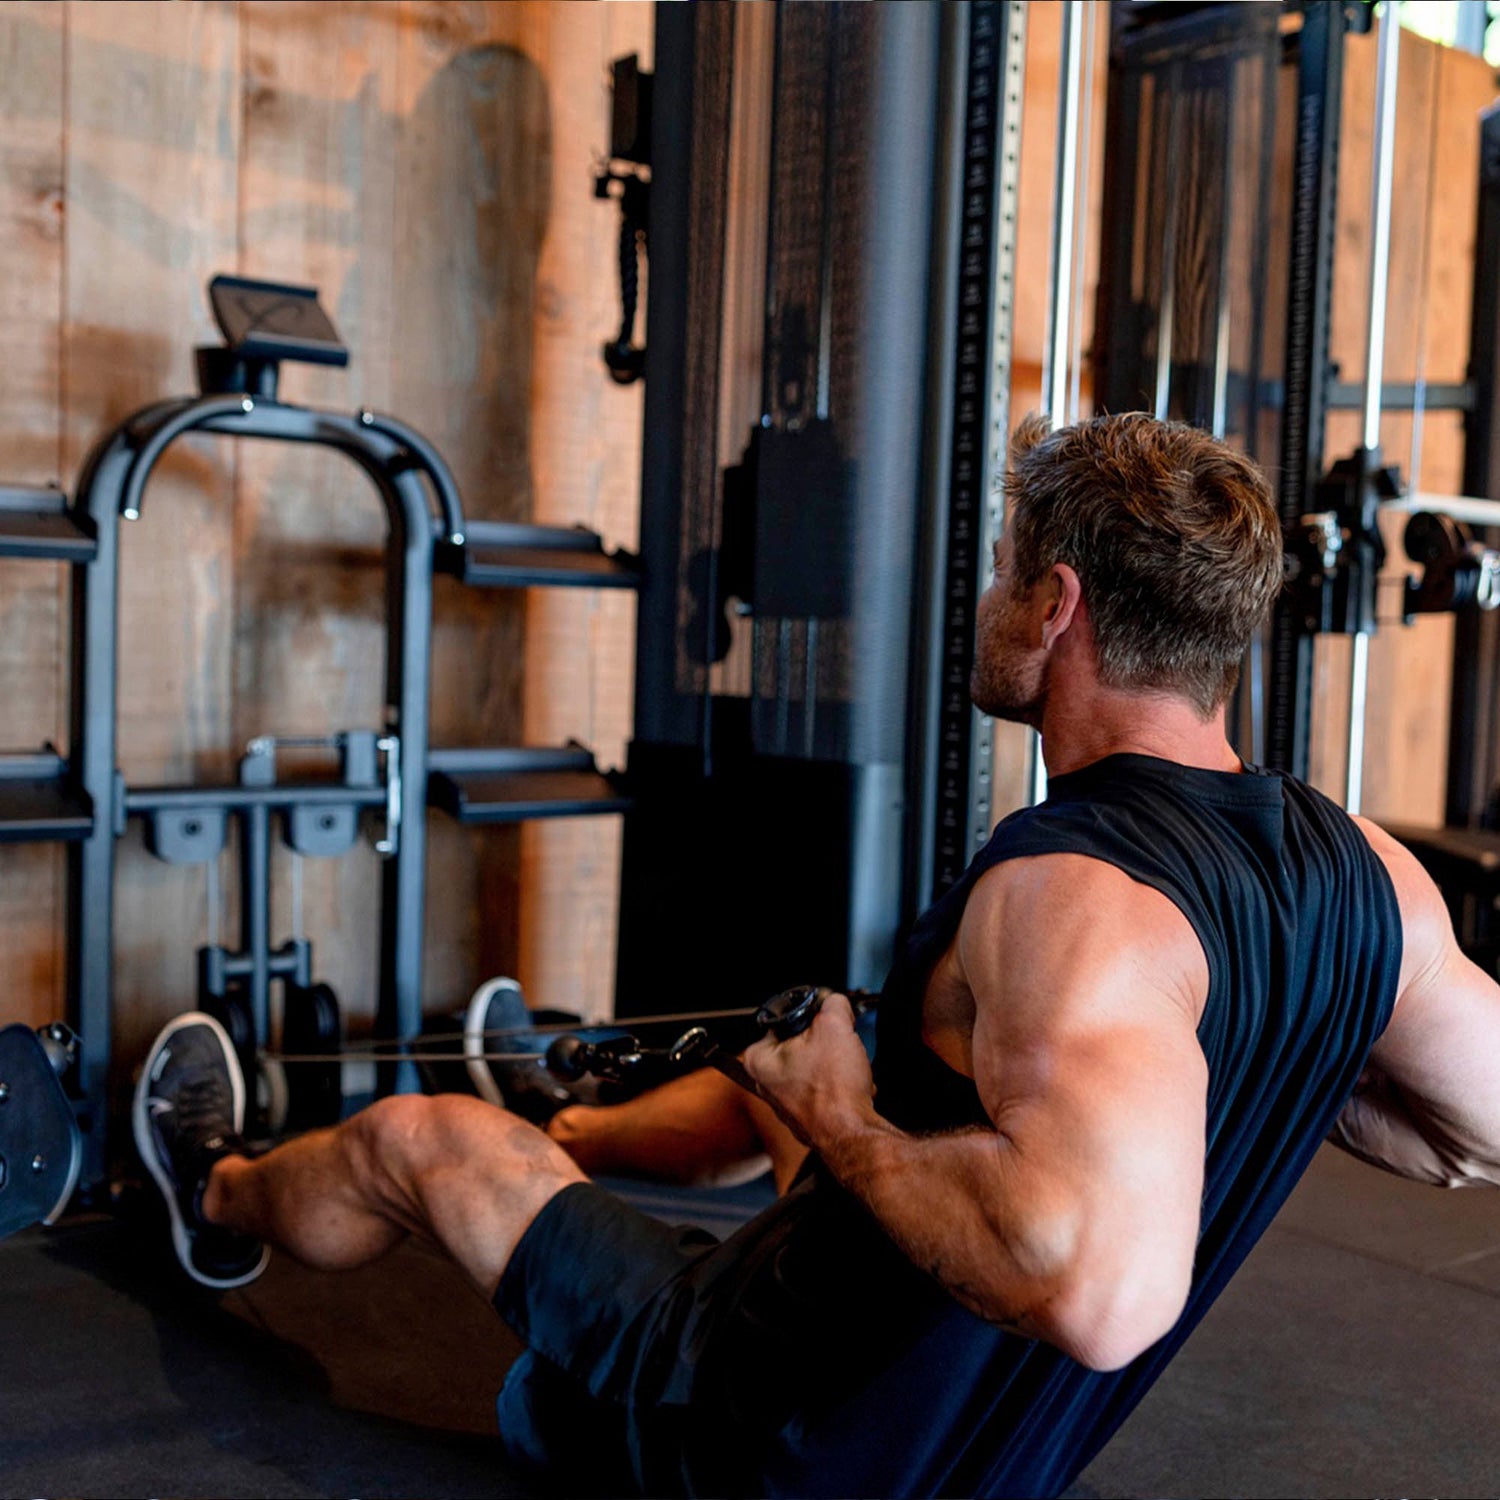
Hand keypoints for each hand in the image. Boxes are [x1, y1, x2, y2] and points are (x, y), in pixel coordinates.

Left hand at [742, 992, 877, 1150]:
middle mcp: (766, 1083)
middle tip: (837, 1050)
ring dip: (837, 1063)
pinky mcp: (808, 1115)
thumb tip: (834, 1002)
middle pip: (803, 1042)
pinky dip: (841, 1085)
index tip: (826, 1024)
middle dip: (827, 1043)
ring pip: (818, 1064)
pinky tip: (848, 1089)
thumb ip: (832, 1003)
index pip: (786, 1019)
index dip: (813, 1017)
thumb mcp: (834, 1025)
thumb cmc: (833, 1091)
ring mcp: (787, 1102)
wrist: (852, 1133)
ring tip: (844, 1071)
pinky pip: (827, 1087)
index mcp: (758, 1058)